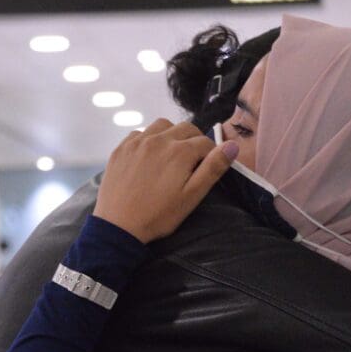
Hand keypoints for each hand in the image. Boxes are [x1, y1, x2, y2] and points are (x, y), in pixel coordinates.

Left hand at [94, 119, 238, 242]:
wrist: (118, 226)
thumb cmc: (158, 216)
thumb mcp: (192, 196)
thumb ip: (213, 169)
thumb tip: (232, 145)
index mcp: (180, 151)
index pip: (206, 142)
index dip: (212, 154)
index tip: (208, 168)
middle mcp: (159, 139)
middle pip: (186, 128)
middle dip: (195, 141)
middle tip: (193, 162)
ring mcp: (137, 141)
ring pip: (163, 125)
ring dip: (172, 134)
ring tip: (172, 155)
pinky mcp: (122, 148)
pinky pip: (141, 133)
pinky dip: (150, 139)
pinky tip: (150, 157)